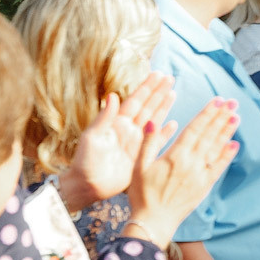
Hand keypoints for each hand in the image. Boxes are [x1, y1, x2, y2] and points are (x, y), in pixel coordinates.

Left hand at [56, 72, 175, 209]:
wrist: (88, 185)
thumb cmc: (85, 161)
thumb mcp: (92, 136)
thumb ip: (105, 116)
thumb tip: (113, 95)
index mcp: (116, 122)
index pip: (135, 101)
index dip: (147, 88)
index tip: (157, 74)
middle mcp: (128, 129)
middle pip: (147, 106)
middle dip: (158, 92)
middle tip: (170, 77)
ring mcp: (136, 142)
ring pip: (154, 119)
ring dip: (164, 106)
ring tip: (173, 92)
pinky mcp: (142, 155)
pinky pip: (157, 141)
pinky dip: (165, 133)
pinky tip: (174, 124)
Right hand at [128, 99, 240, 243]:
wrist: (153, 222)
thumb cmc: (142, 194)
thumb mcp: (139, 167)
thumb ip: (148, 143)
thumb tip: (151, 121)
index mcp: (175, 155)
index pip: (195, 128)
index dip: (207, 113)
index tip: (217, 100)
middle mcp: (191, 163)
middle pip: (209, 135)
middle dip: (220, 117)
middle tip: (232, 102)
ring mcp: (200, 175)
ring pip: (216, 148)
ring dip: (226, 131)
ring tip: (236, 116)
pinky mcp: (204, 186)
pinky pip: (218, 168)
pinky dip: (227, 155)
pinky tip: (234, 144)